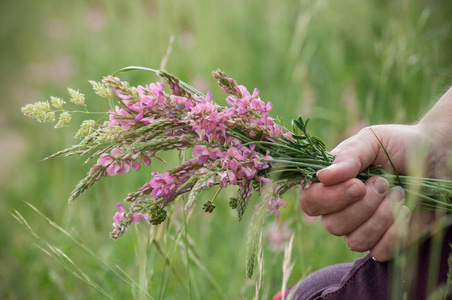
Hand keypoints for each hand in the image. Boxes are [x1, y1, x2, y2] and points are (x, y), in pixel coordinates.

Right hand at [299, 124, 435, 261]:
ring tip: (398, 193)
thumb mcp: (371, 141)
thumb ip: (348, 156)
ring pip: (355, 241)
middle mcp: (340, 209)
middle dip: (363, 206)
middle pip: (332, 225)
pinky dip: (395, 233)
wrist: (437, 157)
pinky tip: (406, 211)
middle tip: (384, 182)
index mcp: (330, 184)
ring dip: (381, 217)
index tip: (358, 185)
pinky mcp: (385, 243)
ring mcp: (361, 228)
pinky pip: (379, 251)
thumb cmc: (398, 145)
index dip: (329, 199)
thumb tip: (322, 177)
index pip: (310, 202)